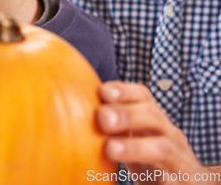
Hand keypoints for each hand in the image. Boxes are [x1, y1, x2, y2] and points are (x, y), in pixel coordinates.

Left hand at [97, 81, 211, 183]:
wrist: (193, 184)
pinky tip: (135, 178)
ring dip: (135, 146)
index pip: (143, 96)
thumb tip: (73, 112)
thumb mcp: (136, 138)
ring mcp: (178, 159)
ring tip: (110, 149)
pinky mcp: (182, 183)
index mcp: (155, 119)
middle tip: (102, 117)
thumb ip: (114, 126)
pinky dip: (153, 177)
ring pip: (163, 147)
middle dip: (126, 114)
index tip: (102, 91)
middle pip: (153, 116)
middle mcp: (169, 134)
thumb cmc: (153, 159)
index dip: (124, 91)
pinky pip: (169, 179)